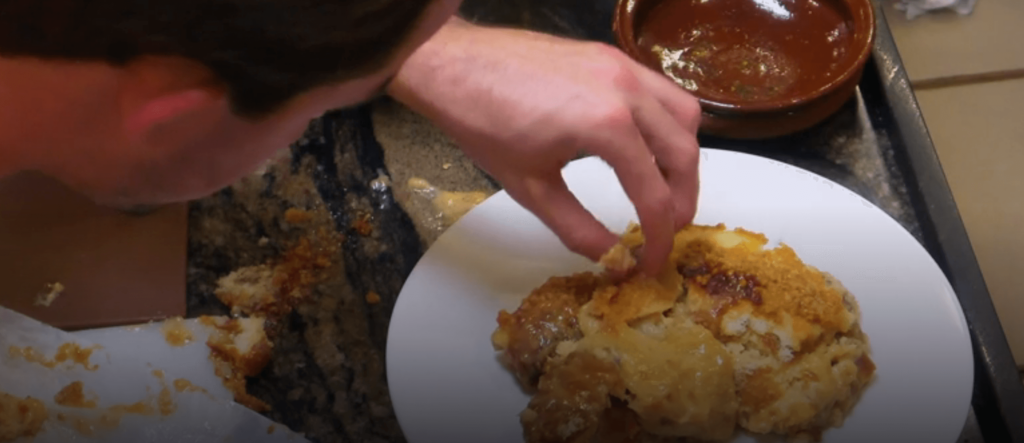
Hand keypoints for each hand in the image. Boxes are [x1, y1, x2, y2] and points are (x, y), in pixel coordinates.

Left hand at [388, 18, 701, 273]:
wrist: (453, 66)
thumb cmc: (483, 124)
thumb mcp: (531, 188)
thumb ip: (580, 230)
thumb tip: (615, 259)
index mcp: (608, 125)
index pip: (654, 194)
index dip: (659, 237)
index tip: (651, 262)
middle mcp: (627, 89)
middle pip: (684, 153)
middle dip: (682, 200)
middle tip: (665, 231)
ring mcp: (622, 65)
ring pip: (683, 115)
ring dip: (682, 157)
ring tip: (662, 189)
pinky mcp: (612, 55)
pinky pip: (660, 91)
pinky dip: (666, 123)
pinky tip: (644, 147)